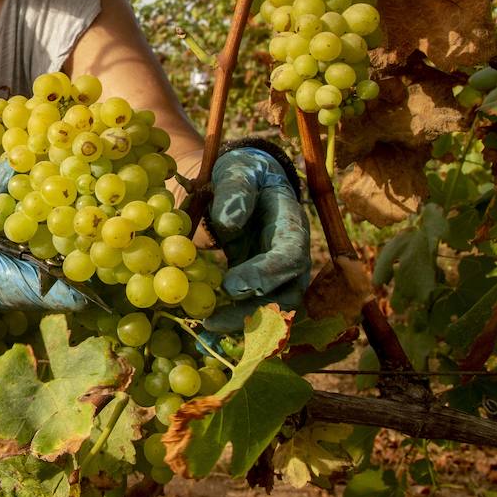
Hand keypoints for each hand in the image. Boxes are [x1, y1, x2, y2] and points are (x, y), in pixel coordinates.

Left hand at [202, 145, 310, 332]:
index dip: (264, 274)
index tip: (231, 286)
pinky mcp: (259, 279)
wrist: (246, 179)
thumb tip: (228, 223)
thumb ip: (236, 191)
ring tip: (206, 326)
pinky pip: (253, 304)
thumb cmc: (244, 172)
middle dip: (252, 311)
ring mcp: (277, 270)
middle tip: (214, 321)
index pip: (288, 255)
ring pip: (271, 306)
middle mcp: (291, 253)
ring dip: (242, 321)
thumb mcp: (238, 171)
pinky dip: (233, 316)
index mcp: (292, 223)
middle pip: (286, 292)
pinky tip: (204, 321)